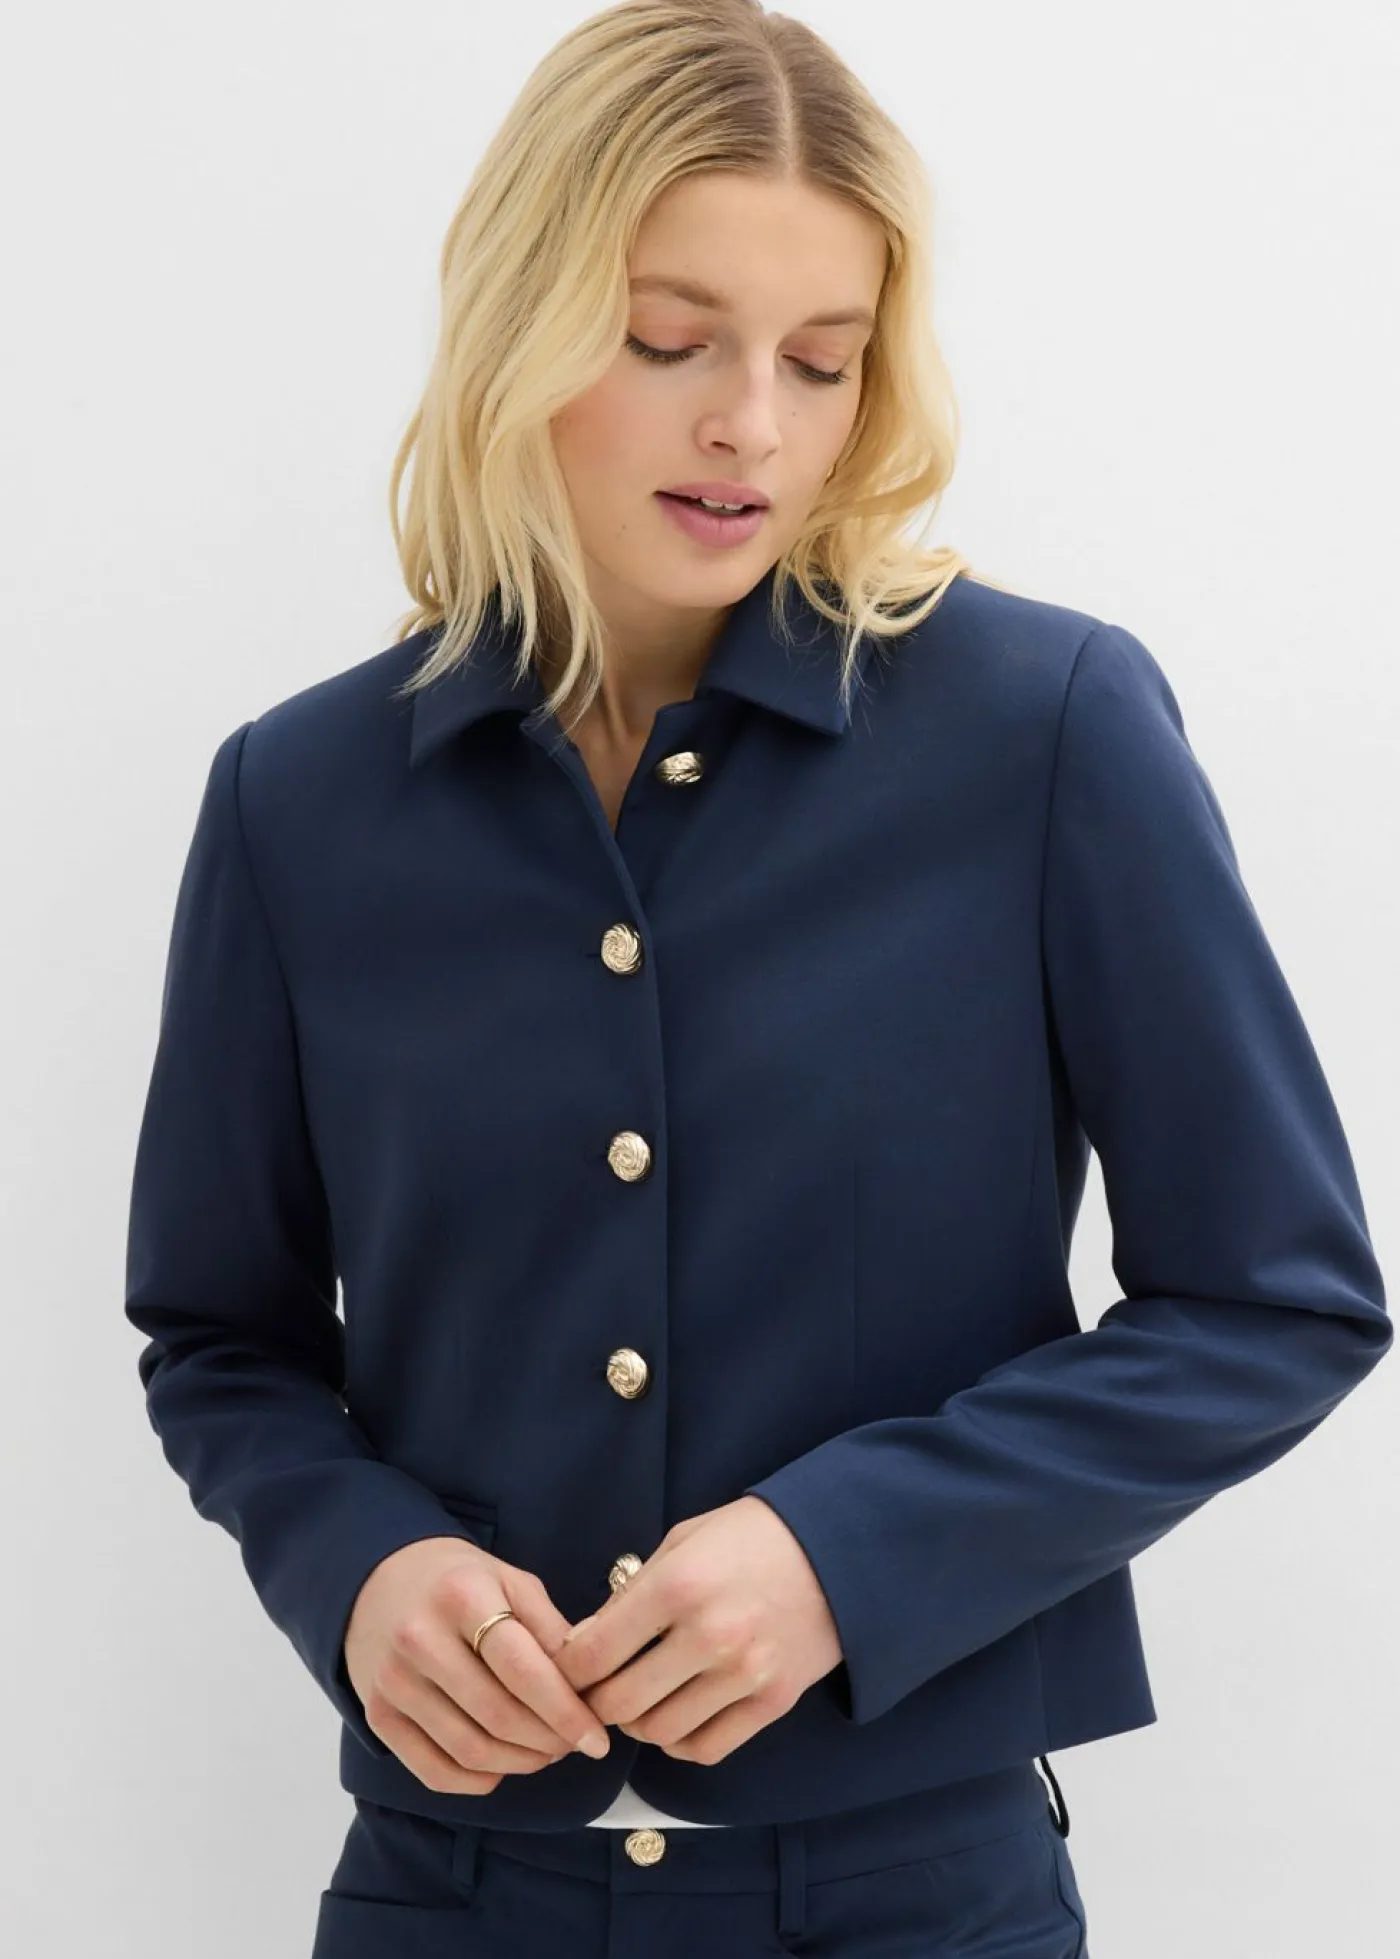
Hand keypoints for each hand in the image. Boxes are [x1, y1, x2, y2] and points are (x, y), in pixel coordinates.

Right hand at [342, 1535, 611, 1794]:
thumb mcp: (511, 1582)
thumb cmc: (460, 1582)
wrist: (379, 1581)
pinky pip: (435, 1772)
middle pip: (498, 1716)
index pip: (522, 1669)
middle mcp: (420, 1639)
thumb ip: (551, 1629)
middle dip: (549, 1741)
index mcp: (462, 1596)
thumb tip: (592, 1685)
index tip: (598, 1739)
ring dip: (520, 1763)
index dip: (566, 1711)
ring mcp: (393, 1682)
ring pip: (470, 1750)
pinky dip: (480, 1780)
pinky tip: (503, 1764)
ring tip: (546, 1752)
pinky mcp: (378, 1716)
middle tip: (574, 1743)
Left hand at [553, 1495, 842, 1765]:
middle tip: (592, 1692)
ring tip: (635, 1701)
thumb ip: (632, 1592)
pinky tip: (674, 1718)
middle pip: (619, 1703)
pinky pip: (706, 1748)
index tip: (564, 1667)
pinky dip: (678, 1743)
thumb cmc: (752, 1536)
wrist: (839, 1548)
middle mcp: (709, 1636)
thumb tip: (586, 1643)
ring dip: (635, 1724)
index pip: (592, 1653)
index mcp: (678, 1585)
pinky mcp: (773, 1703)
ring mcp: (744, 1675)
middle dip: (593, 1703)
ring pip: (658, 1733)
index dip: (566, 1668)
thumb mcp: (684, 1541)